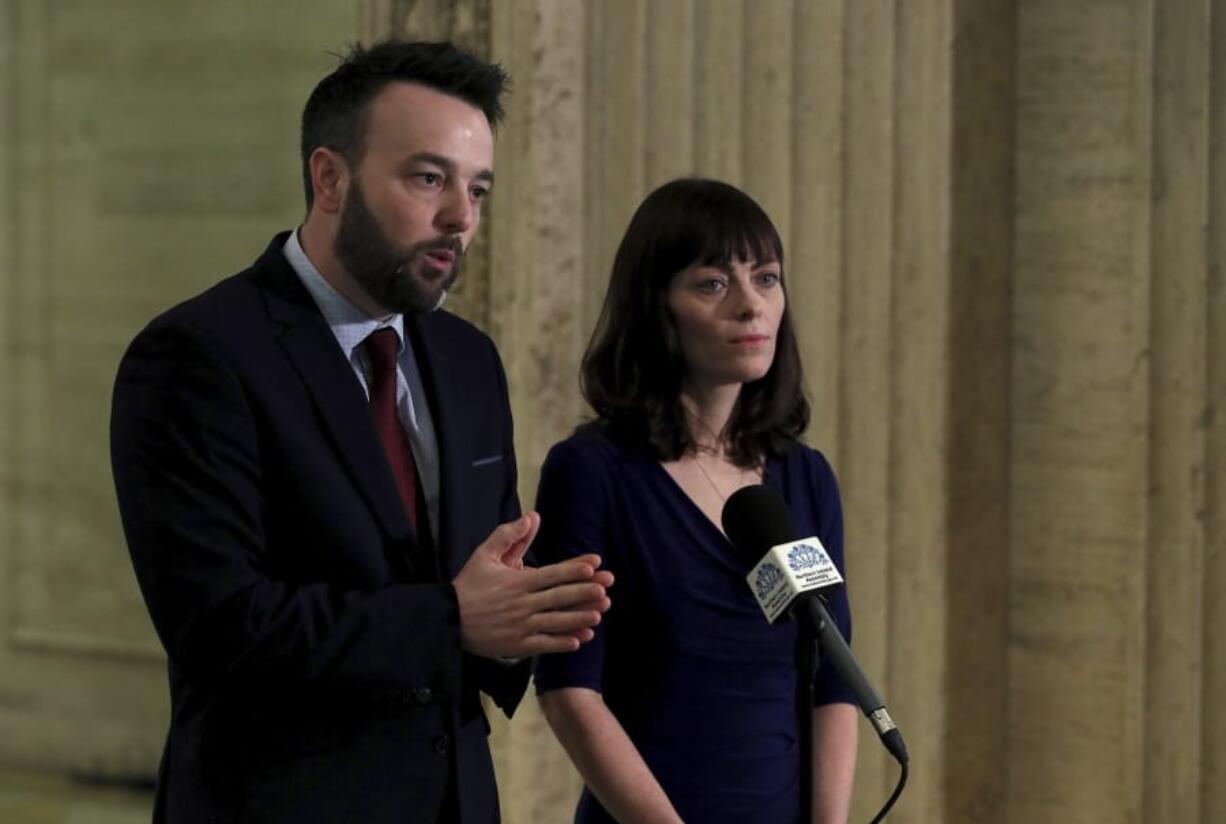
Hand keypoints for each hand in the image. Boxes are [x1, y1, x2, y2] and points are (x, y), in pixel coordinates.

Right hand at [453, 512, 612, 658]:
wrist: (447, 619)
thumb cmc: (469, 585)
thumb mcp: (484, 554)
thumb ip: (508, 535)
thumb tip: (532, 517)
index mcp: (517, 581)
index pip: (551, 574)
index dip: (573, 569)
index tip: (594, 564)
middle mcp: (522, 603)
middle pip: (558, 597)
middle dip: (584, 592)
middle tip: (606, 589)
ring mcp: (521, 626)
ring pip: (554, 622)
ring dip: (577, 618)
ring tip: (598, 614)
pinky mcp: (517, 645)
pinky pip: (543, 644)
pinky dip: (560, 643)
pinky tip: (578, 640)